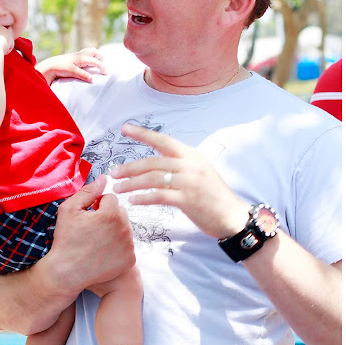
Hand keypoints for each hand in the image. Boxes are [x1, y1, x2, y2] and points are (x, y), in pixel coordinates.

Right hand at [36, 47, 106, 84]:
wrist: (45, 69)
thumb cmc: (58, 69)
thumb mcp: (70, 66)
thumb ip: (78, 67)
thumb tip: (89, 75)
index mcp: (75, 56)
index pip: (89, 50)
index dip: (98, 54)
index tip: (102, 60)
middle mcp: (75, 56)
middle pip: (91, 51)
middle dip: (100, 57)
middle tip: (105, 68)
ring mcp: (72, 61)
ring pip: (88, 59)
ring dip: (98, 64)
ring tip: (104, 71)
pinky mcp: (68, 68)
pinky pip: (79, 71)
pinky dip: (86, 75)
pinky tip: (91, 79)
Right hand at [48, 175, 136, 295]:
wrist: (67, 272)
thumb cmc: (66, 240)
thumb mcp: (69, 210)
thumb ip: (88, 191)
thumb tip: (104, 178)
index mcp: (112, 214)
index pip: (110, 198)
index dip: (97, 205)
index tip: (88, 216)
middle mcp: (125, 229)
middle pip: (120, 212)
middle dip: (108, 216)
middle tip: (92, 229)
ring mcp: (129, 246)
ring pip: (124, 228)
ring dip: (114, 230)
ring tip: (97, 241)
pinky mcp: (130, 259)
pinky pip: (127, 245)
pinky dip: (118, 247)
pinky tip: (103, 252)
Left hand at [111, 123, 249, 239]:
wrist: (232, 216)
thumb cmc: (213, 196)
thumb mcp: (198, 172)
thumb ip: (180, 165)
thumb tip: (157, 162)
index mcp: (191, 155)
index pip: (163, 141)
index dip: (143, 133)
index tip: (125, 128)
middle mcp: (190, 165)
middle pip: (153, 162)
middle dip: (130, 167)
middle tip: (113, 172)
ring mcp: (189, 182)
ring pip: (153, 178)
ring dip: (132, 183)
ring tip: (118, 188)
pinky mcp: (188, 200)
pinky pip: (160, 196)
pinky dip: (144, 198)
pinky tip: (133, 201)